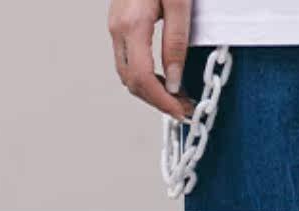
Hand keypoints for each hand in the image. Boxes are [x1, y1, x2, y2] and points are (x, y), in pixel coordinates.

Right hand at [108, 1, 194, 120]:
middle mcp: (118, 28)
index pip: (142, 80)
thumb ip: (176, 43)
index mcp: (132, 25)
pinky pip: (127, 59)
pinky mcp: (119, 22)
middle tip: (183, 108)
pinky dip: (145, 76)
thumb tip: (175, 81)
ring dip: (150, 90)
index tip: (181, 111)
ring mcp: (115, 25)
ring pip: (127, 73)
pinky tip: (164, 77)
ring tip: (177, 96)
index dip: (162, 102)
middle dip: (157, 101)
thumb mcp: (180, 3)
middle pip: (132, 82)